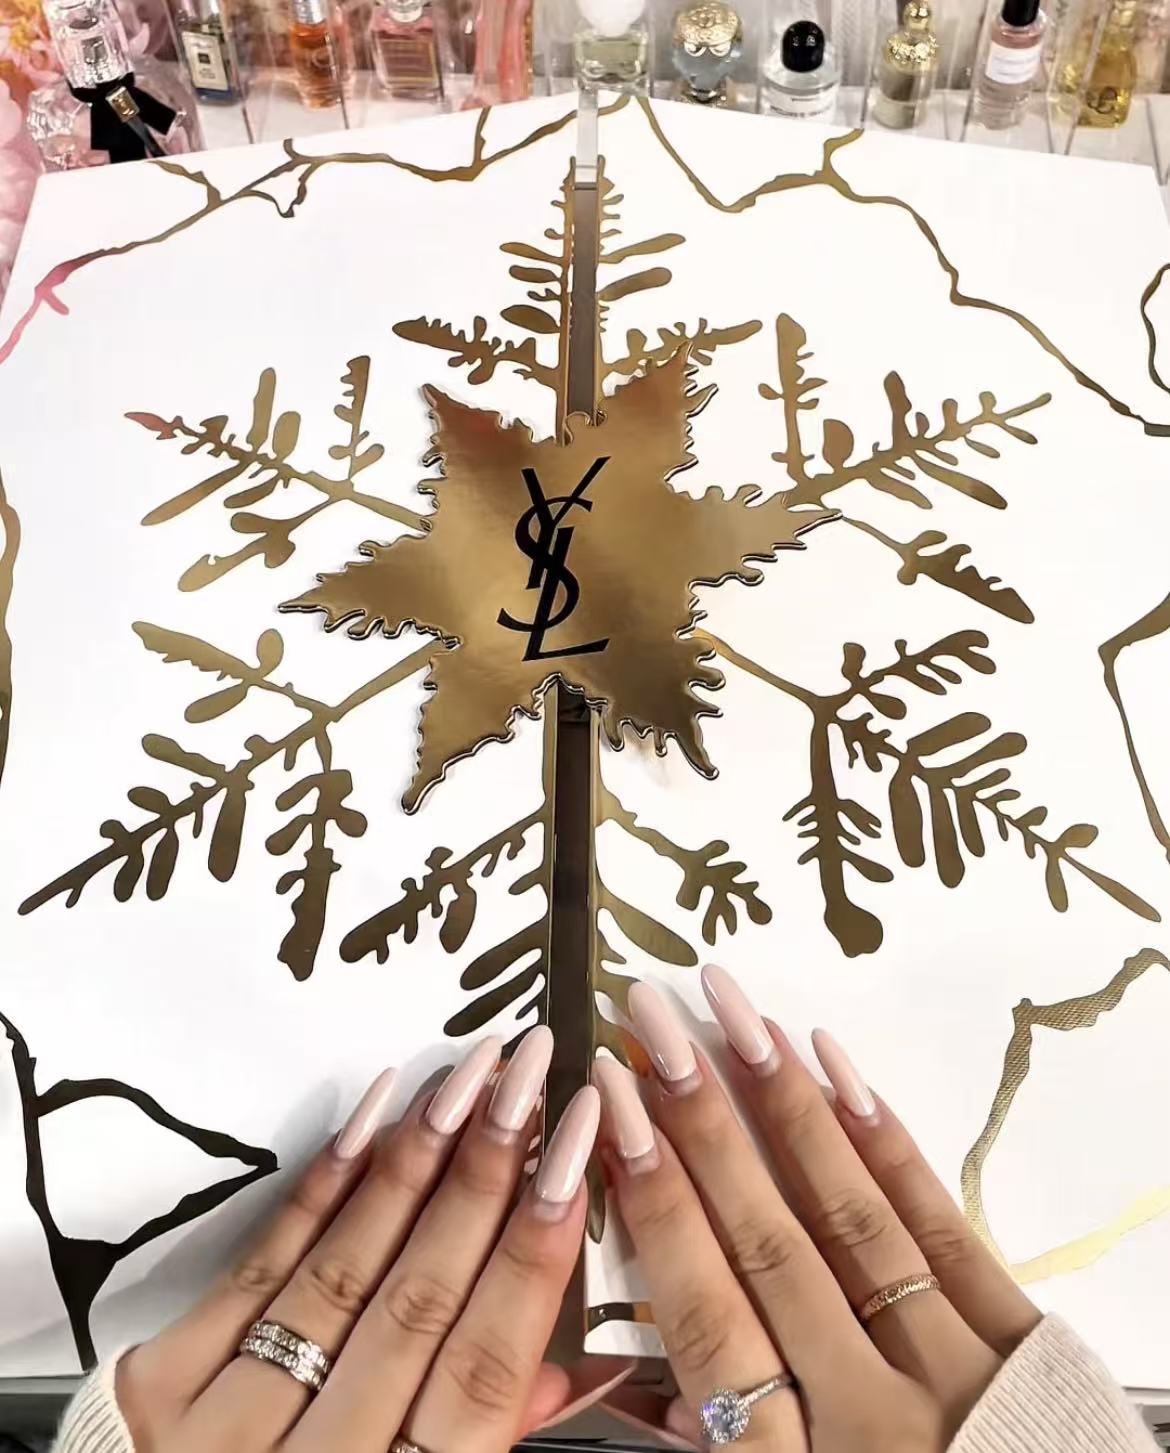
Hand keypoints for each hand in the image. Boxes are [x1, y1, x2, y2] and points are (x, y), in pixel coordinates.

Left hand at [115, 1028, 627, 1452]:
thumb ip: (488, 1442)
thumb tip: (577, 1362)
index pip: (485, 1368)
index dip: (536, 1254)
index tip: (577, 1150)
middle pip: (420, 1301)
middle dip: (484, 1176)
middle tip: (529, 1076)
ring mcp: (227, 1427)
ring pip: (343, 1272)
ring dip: (413, 1163)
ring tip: (466, 1076)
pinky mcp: (160, 1388)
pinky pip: (258, 1268)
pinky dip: (320, 1188)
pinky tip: (373, 1117)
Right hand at [595, 968, 1041, 1450]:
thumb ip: (714, 1451)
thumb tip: (642, 1368)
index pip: (704, 1318)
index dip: (653, 1207)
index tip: (611, 1111)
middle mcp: (873, 1416)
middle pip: (770, 1245)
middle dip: (702, 1122)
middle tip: (652, 1021)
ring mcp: (956, 1371)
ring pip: (853, 1218)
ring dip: (785, 1104)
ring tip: (734, 1014)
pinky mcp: (1022, 1341)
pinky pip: (941, 1228)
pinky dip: (884, 1143)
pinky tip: (838, 1070)